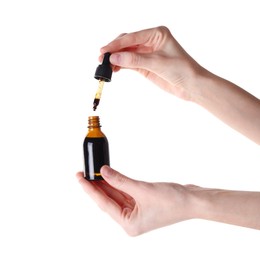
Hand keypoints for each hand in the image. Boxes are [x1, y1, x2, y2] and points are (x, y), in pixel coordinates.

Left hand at [76, 165, 194, 235]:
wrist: (192, 200)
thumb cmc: (173, 201)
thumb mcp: (142, 189)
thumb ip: (120, 180)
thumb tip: (103, 172)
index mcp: (129, 224)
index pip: (103, 204)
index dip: (90, 189)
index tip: (80, 177)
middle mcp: (130, 219)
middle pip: (108, 200)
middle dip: (96, 186)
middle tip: (84, 172)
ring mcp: (136, 211)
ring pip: (115, 195)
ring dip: (106, 184)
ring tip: (93, 172)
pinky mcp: (141, 202)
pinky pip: (124, 192)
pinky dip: (117, 183)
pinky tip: (109, 176)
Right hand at [100, 26, 259, 143]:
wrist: (191, 85)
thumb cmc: (182, 70)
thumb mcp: (158, 63)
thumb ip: (135, 60)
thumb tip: (114, 58)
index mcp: (157, 34)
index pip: (132, 37)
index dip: (116, 44)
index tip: (104, 50)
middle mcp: (150, 41)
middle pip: (127, 43)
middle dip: (114, 50)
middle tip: (101, 58)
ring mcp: (147, 53)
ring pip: (126, 53)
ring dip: (116, 58)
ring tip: (105, 65)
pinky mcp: (145, 65)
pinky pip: (129, 62)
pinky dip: (121, 65)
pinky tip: (114, 68)